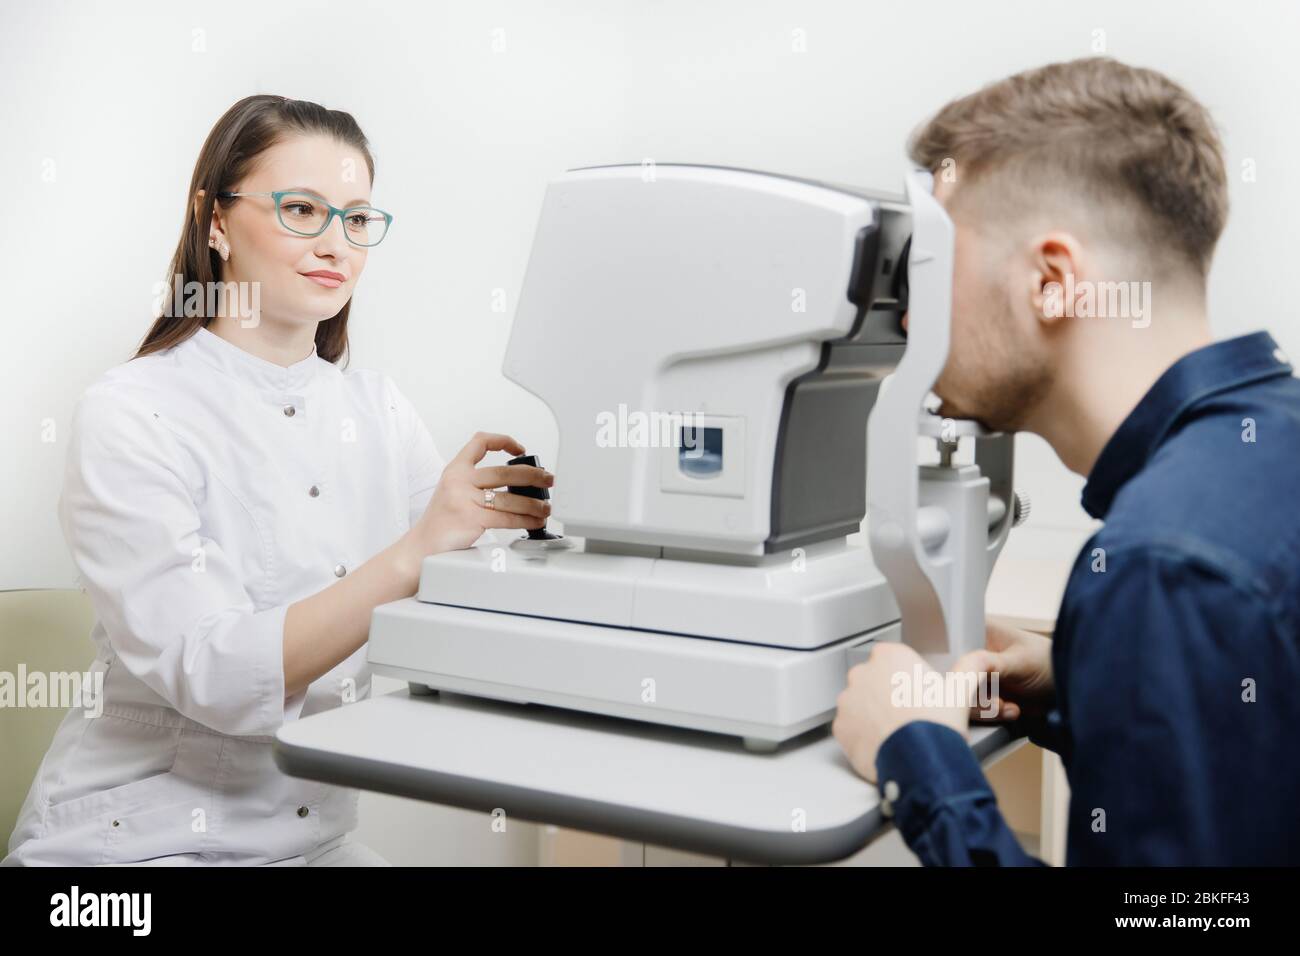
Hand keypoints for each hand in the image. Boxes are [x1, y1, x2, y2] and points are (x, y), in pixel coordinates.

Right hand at [405, 432, 553, 559]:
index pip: (480, 441)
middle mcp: (459, 480)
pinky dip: (526, 520)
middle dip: (533, 476)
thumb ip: (476, 481)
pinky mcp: (471, 519)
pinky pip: (507, 518)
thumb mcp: (452, 490)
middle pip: (505, 471)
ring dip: (534, 503)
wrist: (423, 546)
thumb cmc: (441, 521)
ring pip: (510, 497)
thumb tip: (516, 481)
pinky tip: (535, 521)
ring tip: (546, 507)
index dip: (504, 441)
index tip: (521, 449)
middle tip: (548, 480)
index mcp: (455, 469)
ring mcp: (464, 499)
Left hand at [832, 641, 972, 783]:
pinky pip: (849, 728)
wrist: (920, 762)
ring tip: (897, 732)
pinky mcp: (840, 726)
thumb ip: (970, 668)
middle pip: (873, 680)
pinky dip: (862, 735)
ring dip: (872, 715)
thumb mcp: (959, 691)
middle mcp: (862, 673)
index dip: (905, 678)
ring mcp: (848, 700)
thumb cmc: (936, 723)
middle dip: (886, 695)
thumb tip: (983, 659)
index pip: (892, 659)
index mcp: (889, 656)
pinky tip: (882, 743)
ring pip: (859, 704)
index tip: (915, 692)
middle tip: (908, 714)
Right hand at [953, 617, 1054, 722]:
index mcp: (976, 630)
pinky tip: (1011, 709)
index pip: (949, 645)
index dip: (953, 665)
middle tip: (997, 701)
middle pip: (951, 675)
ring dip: (984, 708)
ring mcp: (974, 675)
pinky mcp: (980, 696)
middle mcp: (970, 652)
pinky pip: (971, 710)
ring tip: (1010, 706)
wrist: (1066, 691)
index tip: (967, 681)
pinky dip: (989, 715)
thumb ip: (989, 663)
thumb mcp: (1020, 661)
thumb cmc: (1048, 664)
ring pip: (959, 696)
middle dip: (971, 695)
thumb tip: (961, 668)